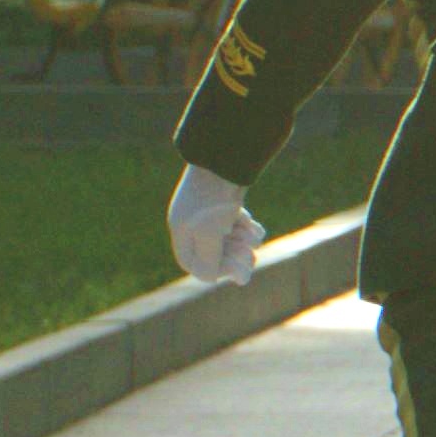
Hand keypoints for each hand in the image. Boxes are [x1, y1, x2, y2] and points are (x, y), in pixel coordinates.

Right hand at [167, 164, 263, 288]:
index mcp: (182, 231)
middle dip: (234, 258)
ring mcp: (213, 211)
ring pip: (231, 240)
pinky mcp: (230, 201)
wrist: (229, 157)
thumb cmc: (214, 198)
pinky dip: (249, 228)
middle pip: (215, 254)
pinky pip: (240, 225)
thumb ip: (210, 262)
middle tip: (248, 255)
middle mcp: (195, 222)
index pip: (194, 264)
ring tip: (250, 234)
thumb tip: (211, 279)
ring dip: (245, 243)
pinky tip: (253, 225)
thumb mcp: (209, 235)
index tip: (231, 266)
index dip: (214, 270)